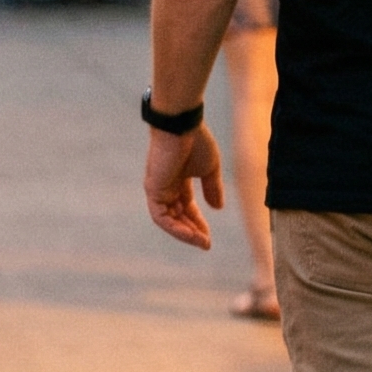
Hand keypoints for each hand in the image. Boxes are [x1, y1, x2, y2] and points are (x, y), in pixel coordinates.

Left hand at [145, 123, 223, 248]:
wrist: (182, 126)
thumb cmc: (196, 141)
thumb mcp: (209, 169)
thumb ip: (212, 188)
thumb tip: (217, 208)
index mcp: (178, 180)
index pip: (186, 207)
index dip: (198, 222)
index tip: (209, 236)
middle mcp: (166, 186)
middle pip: (177, 216)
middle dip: (192, 231)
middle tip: (206, 244)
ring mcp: (158, 189)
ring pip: (168, 220)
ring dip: (184, 233)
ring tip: (201, 243)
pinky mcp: (153, 190)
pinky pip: (161, 217)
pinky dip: (175, 228)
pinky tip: (191, 235)